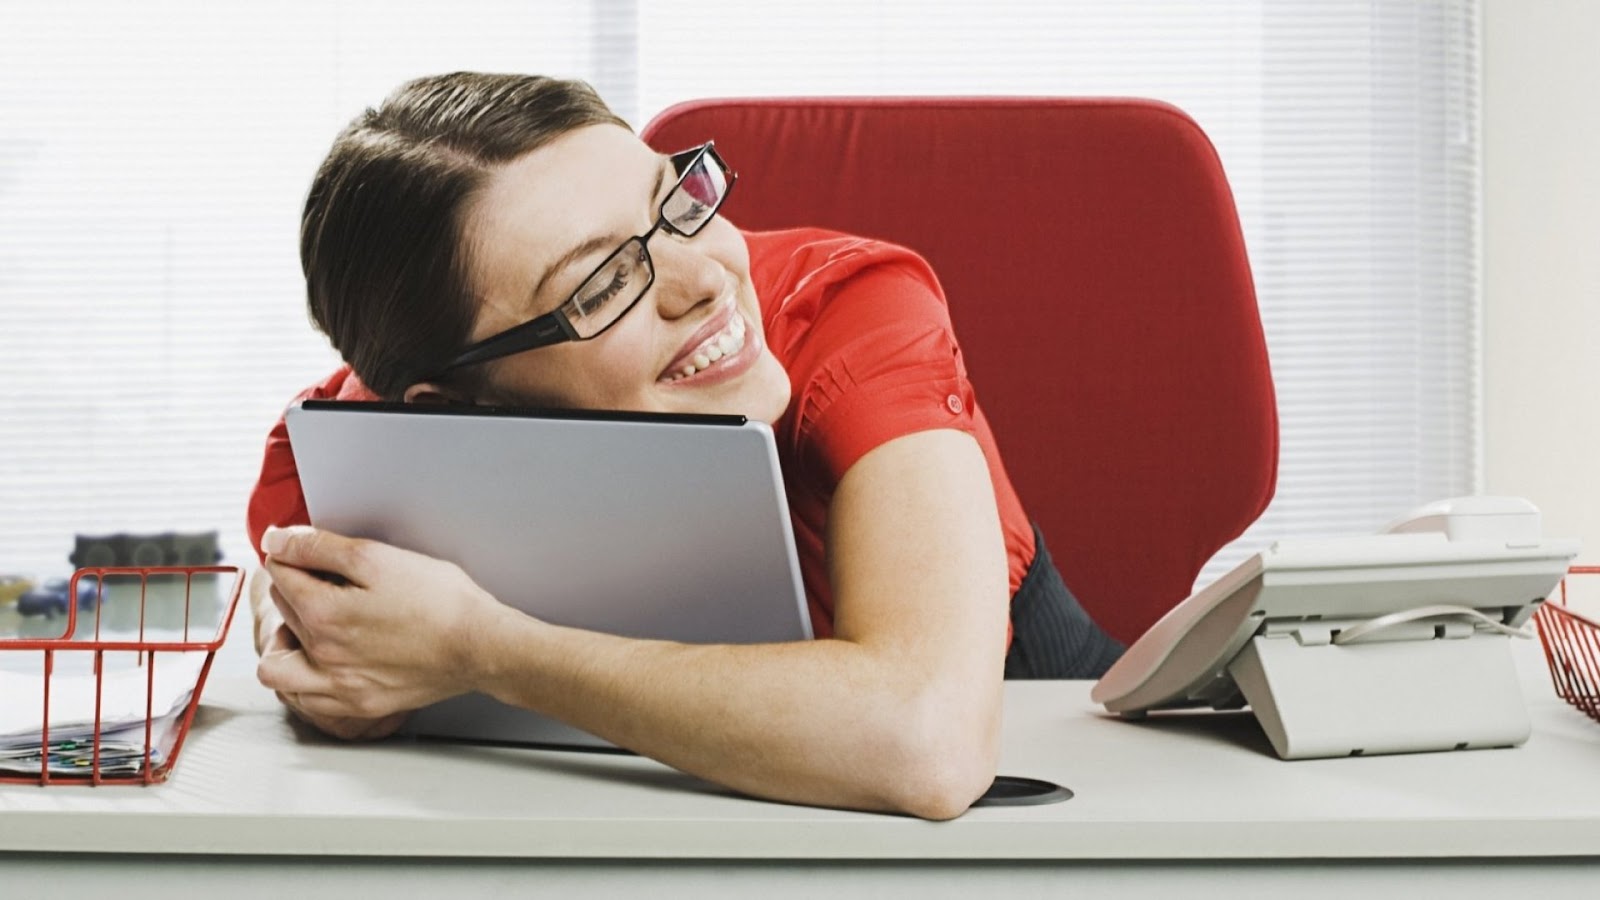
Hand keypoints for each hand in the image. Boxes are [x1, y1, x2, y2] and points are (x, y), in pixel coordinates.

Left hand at [254, 526, 508, 721]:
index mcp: (322, 612)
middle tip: (320, 579)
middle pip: (279, 611)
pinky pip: (306, 700)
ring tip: (306, 628)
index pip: (279, 572)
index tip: (309, 551)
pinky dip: (303, 680)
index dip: (291, 552)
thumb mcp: (379, 557)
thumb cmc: (442, 601)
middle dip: (292, 588)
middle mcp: (322, 654)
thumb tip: (277, 541)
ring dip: (282, 643)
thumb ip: (320, 547)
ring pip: (276, 667)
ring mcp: (338, 685)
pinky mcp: (358, 704)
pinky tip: (323, 663)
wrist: (480, 645)